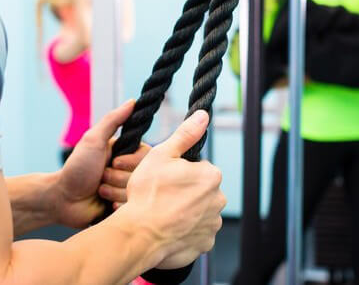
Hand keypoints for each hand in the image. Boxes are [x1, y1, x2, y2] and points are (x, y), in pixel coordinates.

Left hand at [52, 100, 149, 227]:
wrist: (63, 199)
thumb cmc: (77, 168)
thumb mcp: (93, 140)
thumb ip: (113, 120)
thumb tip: (132, 101)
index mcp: (126, 153)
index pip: (147, 155)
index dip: (130, 162)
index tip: (114, 162)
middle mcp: (130, 171)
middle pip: (142, 175)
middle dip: (118, 177)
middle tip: (101, 177)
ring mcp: (128, 190)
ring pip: (137, 192)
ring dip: (114, 191)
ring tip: (100, 190)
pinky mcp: (126, 207)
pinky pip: (133, 208)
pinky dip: (118, 205)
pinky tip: (106, 205)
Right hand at [120, 111, 225, 269]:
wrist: (140, 234)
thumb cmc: (148, 194)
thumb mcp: (161, 155)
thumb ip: (185, 134)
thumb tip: (203, 115)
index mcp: (210, 175)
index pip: (198, 169)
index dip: (179, 172)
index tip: (165, 179)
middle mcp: (218, 200)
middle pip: (200, 191)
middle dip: (184, 192)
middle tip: (162, 196)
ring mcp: (212, 224)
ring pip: (198, 212)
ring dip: (185, 212)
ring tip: (163, 213)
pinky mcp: (205, 244)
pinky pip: (196, 233)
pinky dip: (185, 231)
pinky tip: (168, 228)